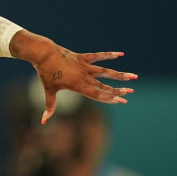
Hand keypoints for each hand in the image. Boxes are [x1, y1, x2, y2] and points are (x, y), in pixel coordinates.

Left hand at [10, 30, 136, 123]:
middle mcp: (84, 76)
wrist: (43, 54)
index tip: (122, 100)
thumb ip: (49, 106)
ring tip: (134, 76)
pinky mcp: (82, 57)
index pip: (97, 94)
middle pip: (104, 85)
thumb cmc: (45, 73)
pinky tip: (121, 54)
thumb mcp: (48, 91)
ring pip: (105, 71)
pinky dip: (109, 55)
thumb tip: (43, 121)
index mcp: (78, 85)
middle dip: (118, 89)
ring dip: (120, 74)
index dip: (110, 98)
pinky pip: (98, 56)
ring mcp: (84, 66)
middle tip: (131, 92)